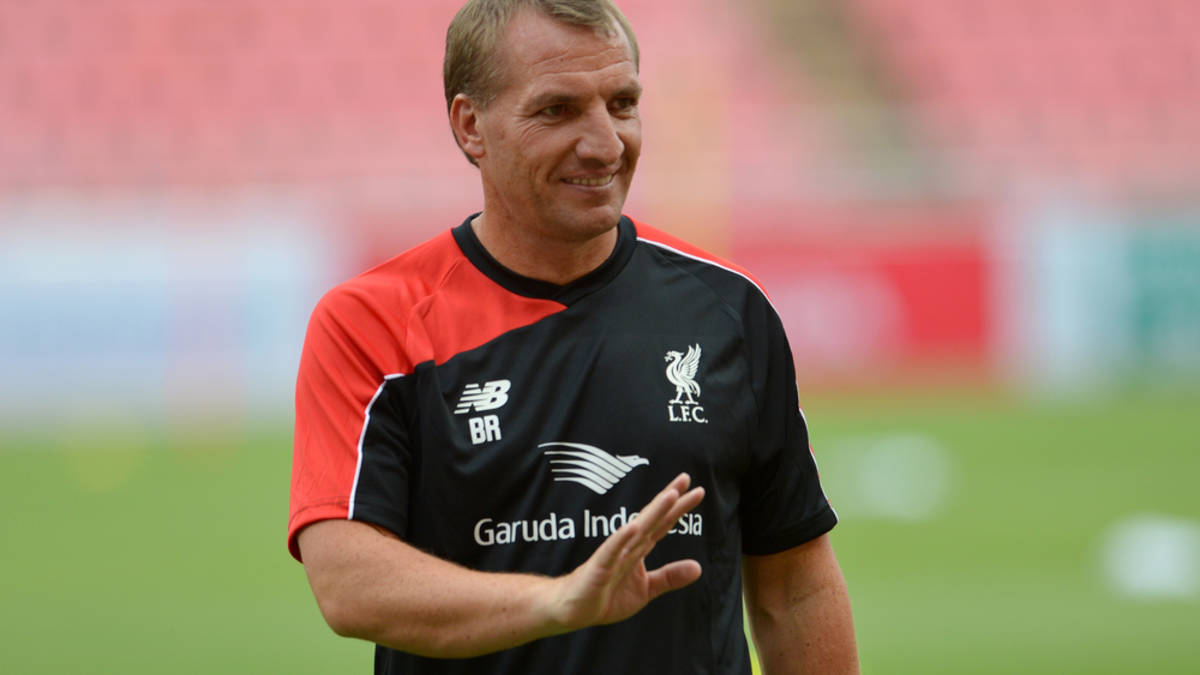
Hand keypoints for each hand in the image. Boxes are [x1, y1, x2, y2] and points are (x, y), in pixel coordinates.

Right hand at [545, 473, 705, 631]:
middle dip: (669, 499)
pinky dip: (621, 538)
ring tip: (670, 495)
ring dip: (653, 512)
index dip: (679, 508)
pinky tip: (633, 526)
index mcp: (639, 548)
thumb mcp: (646, 589)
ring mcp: (613, 554)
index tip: (697, 491)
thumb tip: (698, 567)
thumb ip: (669, 577)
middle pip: (653, 518)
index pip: (662, 524)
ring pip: (636, 529)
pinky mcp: (599, 567)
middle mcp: (628, 545)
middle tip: (686, 478)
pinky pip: (611, 551)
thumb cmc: (607, 595)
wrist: (575, 609)